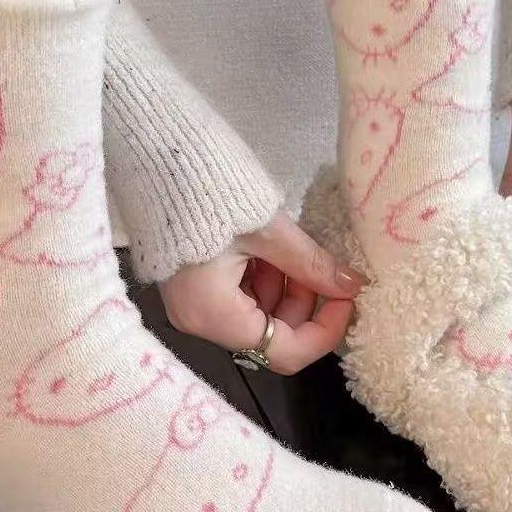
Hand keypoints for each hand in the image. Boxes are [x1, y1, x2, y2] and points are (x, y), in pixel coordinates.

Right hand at [158, 211, 366, 374]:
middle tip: (319, 266)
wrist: (158, 159)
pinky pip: (237, 297)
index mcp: (213, 315)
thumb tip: (353, 285)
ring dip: (284, 288)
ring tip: (288, 248)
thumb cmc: (211, 195)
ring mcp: (192, 304)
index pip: (284, 352)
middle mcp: (198, 320)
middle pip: (269, 335)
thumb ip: (313, 265)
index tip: (347, 299)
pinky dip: (262, 278)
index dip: (324, 331)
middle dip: (304, 304)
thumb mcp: (270, 231)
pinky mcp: (191, 285)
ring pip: (256, 315)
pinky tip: (267, 247)